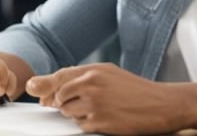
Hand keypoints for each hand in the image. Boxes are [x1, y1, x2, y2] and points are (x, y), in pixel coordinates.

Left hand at [26, 63, 187, 134]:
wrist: (162, 104)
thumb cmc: (136, 90)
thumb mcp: (109, 74)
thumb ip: (82, 77)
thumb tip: (55, 86)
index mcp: (93, 70)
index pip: (58, 77)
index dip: (43, 86)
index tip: (34, 90)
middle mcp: (90, 84)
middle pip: (58, 97)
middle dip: (62, 103)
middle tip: (78, 104)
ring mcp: (94, 104)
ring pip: (67, 112)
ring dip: (76, 114)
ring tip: (98, 110)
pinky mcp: (100, 121)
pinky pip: (81, 126)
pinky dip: (88, 125)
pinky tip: (104, 119)